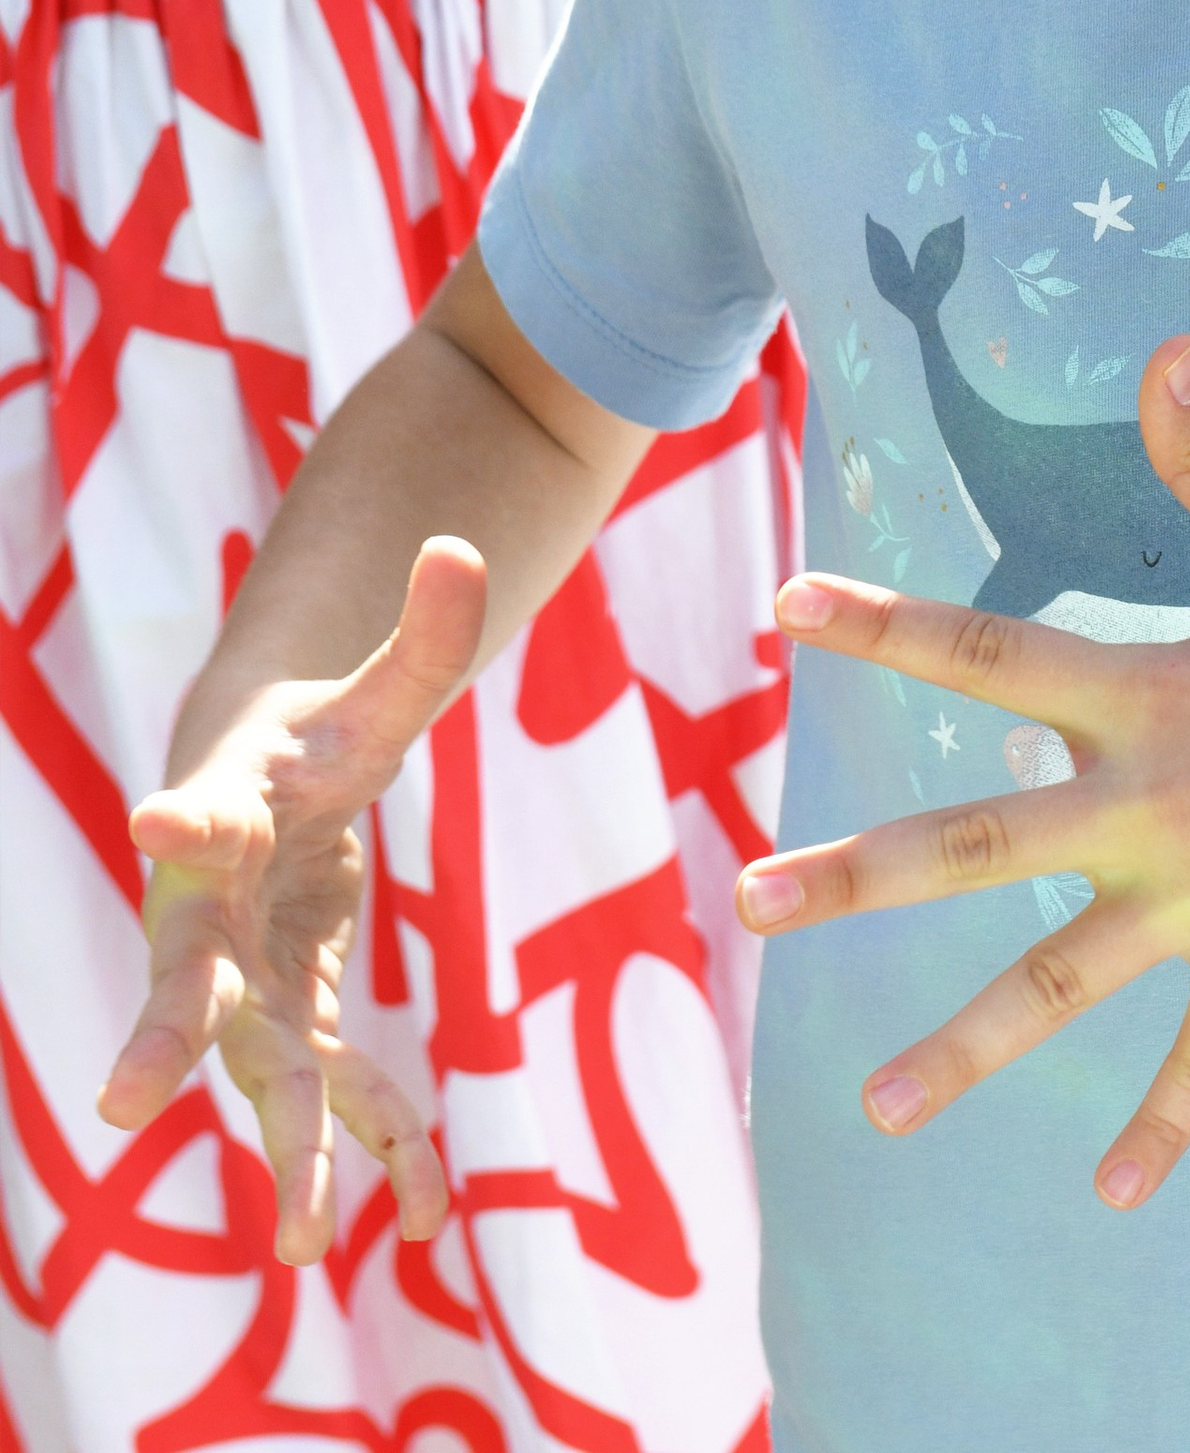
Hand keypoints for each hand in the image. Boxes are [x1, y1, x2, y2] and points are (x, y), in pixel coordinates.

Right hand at [98, 540, 484, 1260]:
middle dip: (157, 1039)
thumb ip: (419, 637)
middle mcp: (211, 920)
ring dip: (291, 1151)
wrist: (263, 807)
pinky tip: (433, 1214)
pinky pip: (342, 1096)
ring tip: (313, 1247)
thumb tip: (462, 548)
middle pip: (183, 983)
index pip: (197, 811)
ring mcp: (249, 988)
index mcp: (220, 818)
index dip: (183, 812)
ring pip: (261, 1074)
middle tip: (120, 1101)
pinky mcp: (299, 1026)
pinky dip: (387, 1150)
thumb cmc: (304, 748)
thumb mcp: (366, 696)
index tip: (157, 812)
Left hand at [737, 340, 1189, 1208]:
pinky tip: (1109, 1195)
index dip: (881, 621)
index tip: (781, 605)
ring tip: (875, 1110)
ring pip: (1060, 983)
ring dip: (963, 1050)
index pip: (986, 646)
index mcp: (1152, 691)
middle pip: (975, 838)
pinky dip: (1160, 1129)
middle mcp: (1158, 800)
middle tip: (748, 903)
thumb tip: (1167, 341)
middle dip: (856, 875)